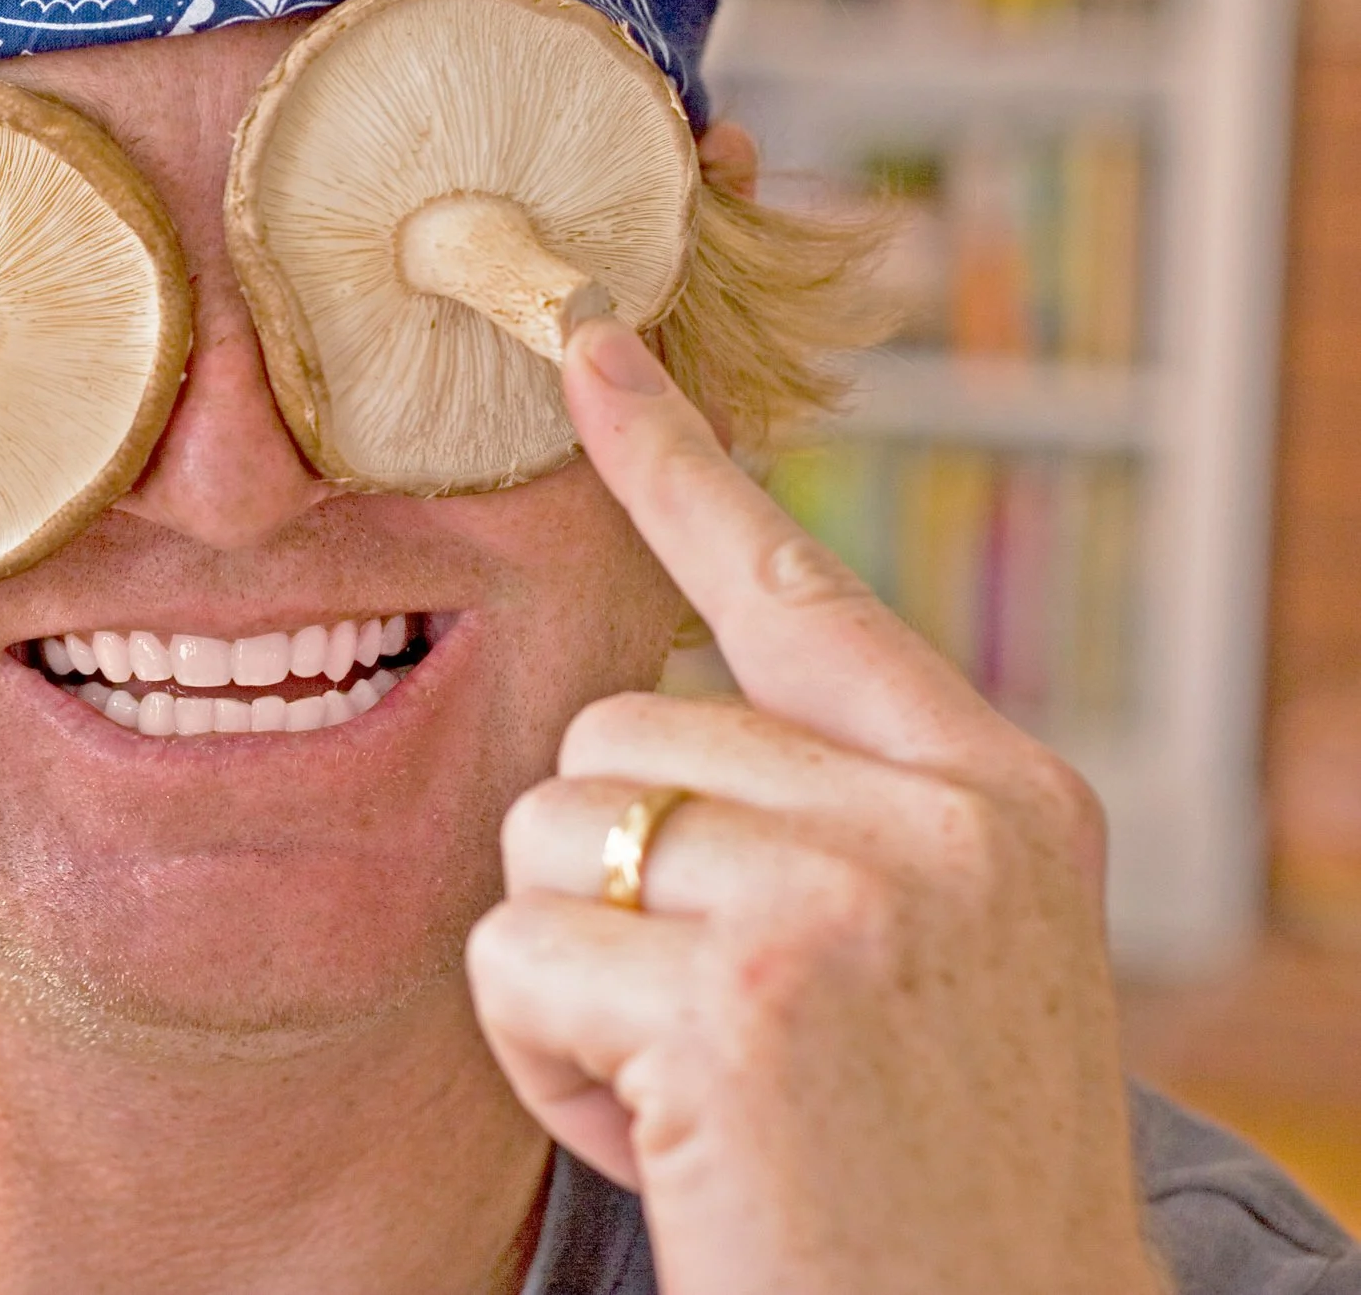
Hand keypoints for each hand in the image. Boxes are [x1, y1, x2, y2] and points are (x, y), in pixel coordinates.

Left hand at [465, 317, 1160, 1294]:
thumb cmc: (922, 1172)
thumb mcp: (936, 962)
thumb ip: (829, 819)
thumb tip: (652, 723)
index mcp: (995, 795)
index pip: (797, 587)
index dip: (676, 462)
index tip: (585, 338)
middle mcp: (938, 821)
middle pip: (616, 729)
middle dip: (609, 884)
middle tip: (723, 1033)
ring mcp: (847, 897)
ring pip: (548, 834)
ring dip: (576, 978)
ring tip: (704, 1089)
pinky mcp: (740, 996)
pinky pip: (514, 960)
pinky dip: (548, 1065)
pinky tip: (677, 1143)